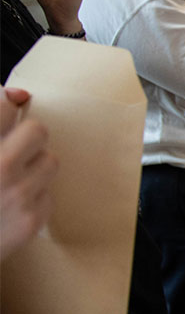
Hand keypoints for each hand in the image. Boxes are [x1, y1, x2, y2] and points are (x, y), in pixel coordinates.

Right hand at [0, 88, 57, 260]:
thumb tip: (20, 94)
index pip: (4, 105)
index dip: (3, 112)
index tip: (0, 120)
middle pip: (38, 130)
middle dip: (25, 137)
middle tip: (10, 150)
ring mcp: (17, 196)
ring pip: (50, 161)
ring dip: (33, 166)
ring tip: (10, 179)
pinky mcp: (32, 220)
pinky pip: (49, 193)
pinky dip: (34, 195)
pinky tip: (11, 204)